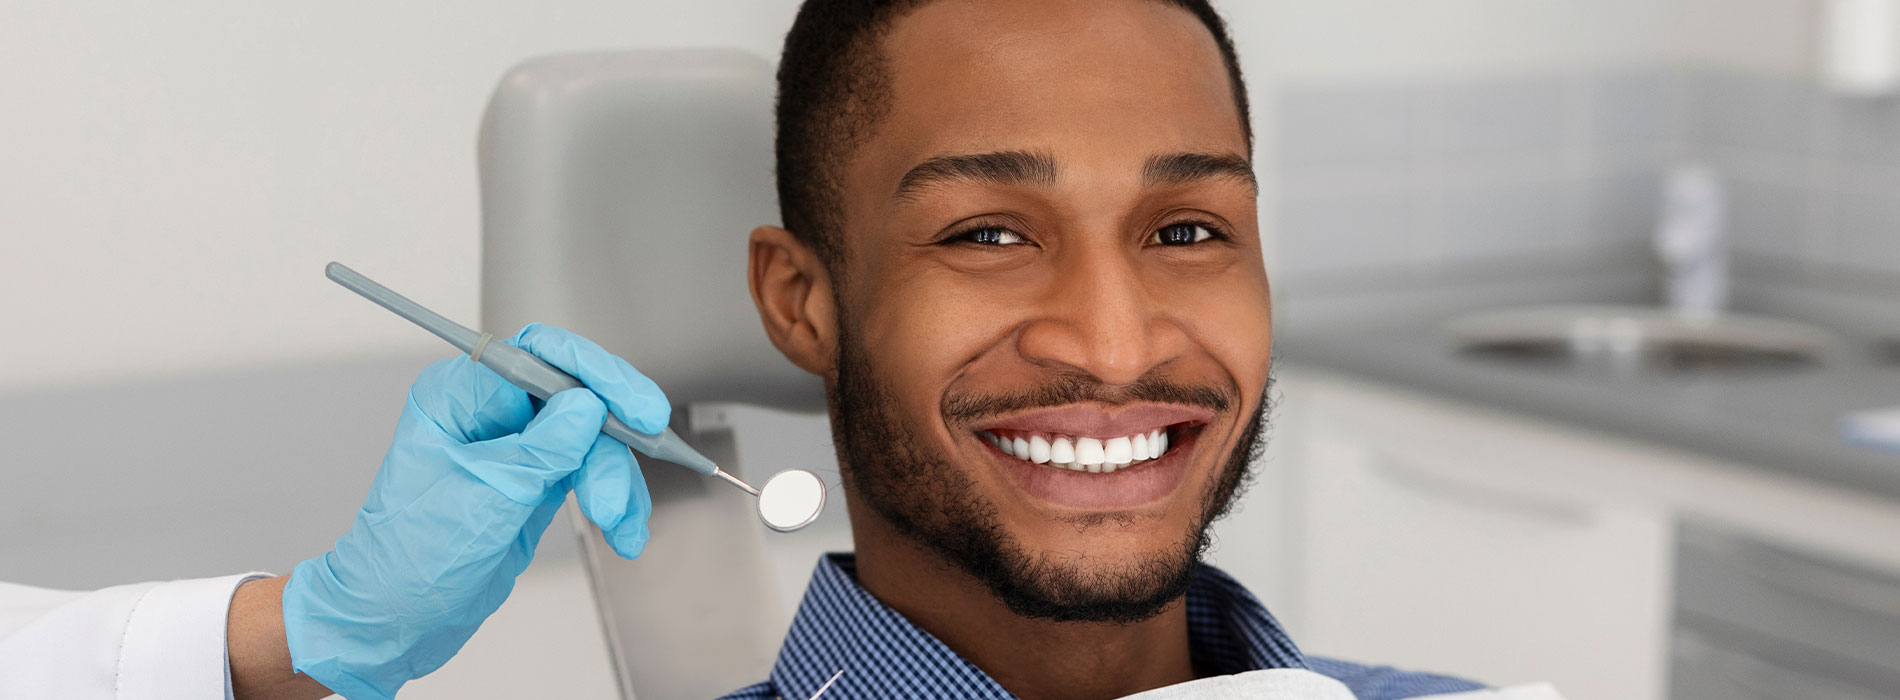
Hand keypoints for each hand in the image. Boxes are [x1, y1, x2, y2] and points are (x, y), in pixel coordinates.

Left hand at [279, 323, 666, 699]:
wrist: (393, 620)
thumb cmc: (408, 559)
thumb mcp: (483, 499)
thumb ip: (541, 449)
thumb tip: (590, 406)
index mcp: (459, 396)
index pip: (539, 354)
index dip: (596, 375)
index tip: (636, 409)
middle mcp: (490, 412)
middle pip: (577, 397)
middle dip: (610, 443)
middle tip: (631, 476)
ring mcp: (516, 445)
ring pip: (593, 440)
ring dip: (615, 481)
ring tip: (618, 524)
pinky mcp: (537, 480)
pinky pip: (591, 473)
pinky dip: (614, 500)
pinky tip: (624, 530)